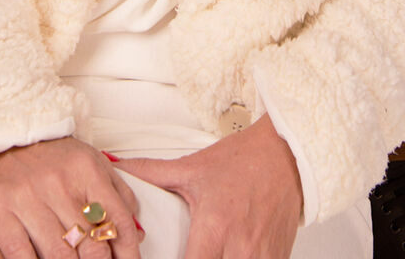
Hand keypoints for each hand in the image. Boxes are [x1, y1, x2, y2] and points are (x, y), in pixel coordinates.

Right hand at [0, 137, 140, 258]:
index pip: (117, 220)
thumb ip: (116, 192)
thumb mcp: (88, 160)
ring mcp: (27, 199)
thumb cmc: (49, 155)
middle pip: (92, 244)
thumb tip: (136, 233)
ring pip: (60, 256)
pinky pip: (22, 256)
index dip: (128, 252)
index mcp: (85, 169)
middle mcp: (58, 183)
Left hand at [118, 114, 302, 258]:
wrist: (287, 155)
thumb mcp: (193, 168)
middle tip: (190, 255)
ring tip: (210, 254)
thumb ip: (152, 173)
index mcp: (215, 228)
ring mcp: (261, 258)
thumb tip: (118, 165)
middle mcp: (239, 248)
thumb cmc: (242, 161)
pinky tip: (230, 254)